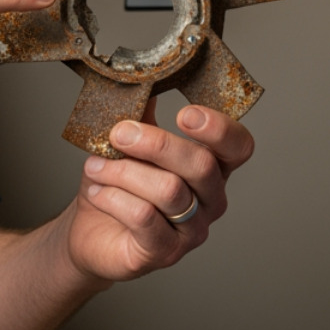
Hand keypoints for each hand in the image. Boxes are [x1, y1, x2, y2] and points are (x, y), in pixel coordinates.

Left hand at [63, 100, 253, 282]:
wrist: (90, 228)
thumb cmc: (118, 183)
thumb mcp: (130, 142)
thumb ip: (142, 112)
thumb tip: (141, 77)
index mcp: (212, 166)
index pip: (239, 146)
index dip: (219, 129)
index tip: (184, 113)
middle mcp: (211, 200)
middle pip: (201, 165)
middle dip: (156, 143)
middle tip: (119, 133)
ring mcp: (192, 231)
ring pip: (169, 191)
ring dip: (124, 171)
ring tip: (95, 166)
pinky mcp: (164, 252)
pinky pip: (144, 218)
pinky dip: (114, 198)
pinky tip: (97, 190)